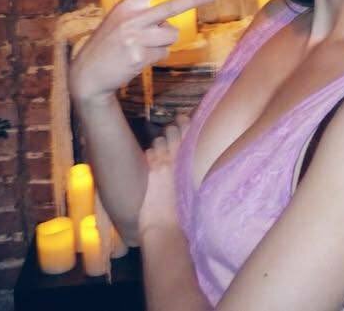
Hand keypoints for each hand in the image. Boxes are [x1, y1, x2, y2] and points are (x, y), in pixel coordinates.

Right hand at [70, 0, 215, 105]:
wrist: (87, 74)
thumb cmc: (109, 46)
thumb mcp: (119, 23)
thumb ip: (143, 19)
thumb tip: (170, 28)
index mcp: (127, 6)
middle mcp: (132, 18)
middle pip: (171, 7)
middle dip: (194, 0)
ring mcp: (136, 37)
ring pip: (171, 36)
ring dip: (162, 44)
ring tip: (141, 48)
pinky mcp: (139, 56)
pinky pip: (163, 54)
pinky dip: (154, 58)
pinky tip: (135, 60)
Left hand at [138, 116, 187, 237]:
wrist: (166, 226)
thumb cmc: (184, 213)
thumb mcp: (195, 188)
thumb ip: (194, 171)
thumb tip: (194, 162)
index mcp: (192, 161)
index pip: (190, 132)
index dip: (187, 123)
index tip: (186, 118)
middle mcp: (179, 158)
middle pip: (173, 130)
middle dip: (172, 130)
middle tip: (172, 133)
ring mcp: (163, 162)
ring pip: (158, 140)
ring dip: (159, 144)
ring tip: (161, 152)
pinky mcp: (150, 169)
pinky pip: (148, 152)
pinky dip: (150, 156)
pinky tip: (152, 164)